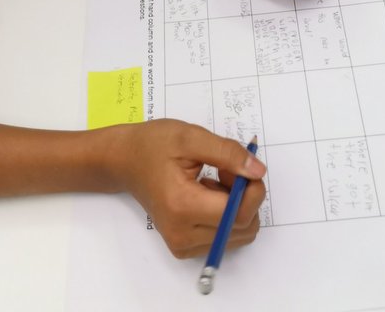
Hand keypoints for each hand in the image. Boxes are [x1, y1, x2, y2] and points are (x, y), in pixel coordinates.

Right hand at [115, 120, 265, 258]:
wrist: (125, 161)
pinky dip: (227, 215)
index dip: (252, 189)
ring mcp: (182, 245)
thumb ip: (228, 153)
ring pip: (238, 234)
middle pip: (243, 227)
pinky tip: (208, 193)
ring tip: (214, 180)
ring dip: (237, 205)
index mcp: (182, 206)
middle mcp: (182, 234)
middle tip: (225, 168)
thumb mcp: (191, 137)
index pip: (238, 214)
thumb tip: (258, 171)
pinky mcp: (184, 248)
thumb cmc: (154, 145)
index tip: (241, 165)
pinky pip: (225, 237)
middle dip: (245, 195)